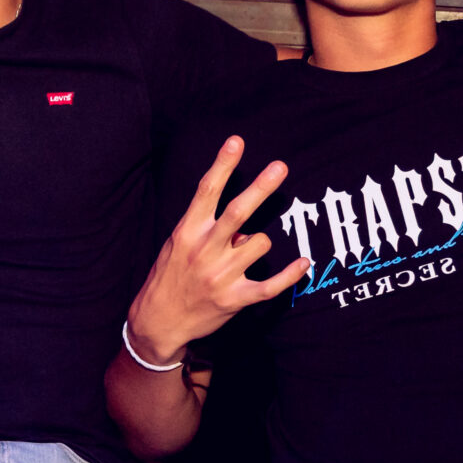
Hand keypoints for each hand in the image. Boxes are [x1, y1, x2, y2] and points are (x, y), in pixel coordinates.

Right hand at [125, 137, 311, 361]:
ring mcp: (220, 275)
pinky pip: (270, 285)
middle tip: (280, 167)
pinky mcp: (234, 299)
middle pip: (238, 212)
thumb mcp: (178, 245)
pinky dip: (290, 275)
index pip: (207, 191)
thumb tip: (242, 224)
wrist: (159, 320)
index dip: (222, 165)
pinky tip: (303, 264)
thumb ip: (206, 228)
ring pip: (259, 243)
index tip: (237, 142)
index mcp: (188, 232)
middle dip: (261, 187)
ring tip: (242, 255)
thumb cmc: (170, 276)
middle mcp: (204, 250)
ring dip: (257, 243)